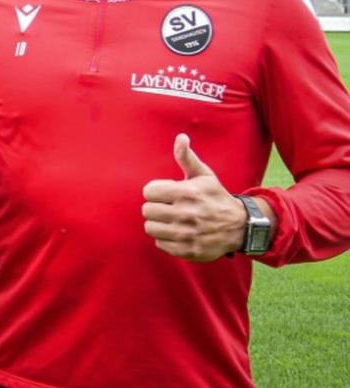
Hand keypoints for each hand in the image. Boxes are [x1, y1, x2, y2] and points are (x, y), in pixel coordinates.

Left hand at [141, 134, 245, 261]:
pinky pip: (160, 244)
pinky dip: (166, 239)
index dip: (155, 191)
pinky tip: (178, 232)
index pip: (148, 192)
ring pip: (150, 228)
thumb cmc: (216, 197)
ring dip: (158, 224)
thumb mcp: (204, 175)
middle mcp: (186, 214)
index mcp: (187, 193)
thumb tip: (180, 137)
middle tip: (167, 207)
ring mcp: (187, 234)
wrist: (241, 226)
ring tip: (170, 220)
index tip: (165, 193)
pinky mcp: (188, 250)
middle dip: (155, 207)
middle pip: (147, 210)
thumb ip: (187, 157)